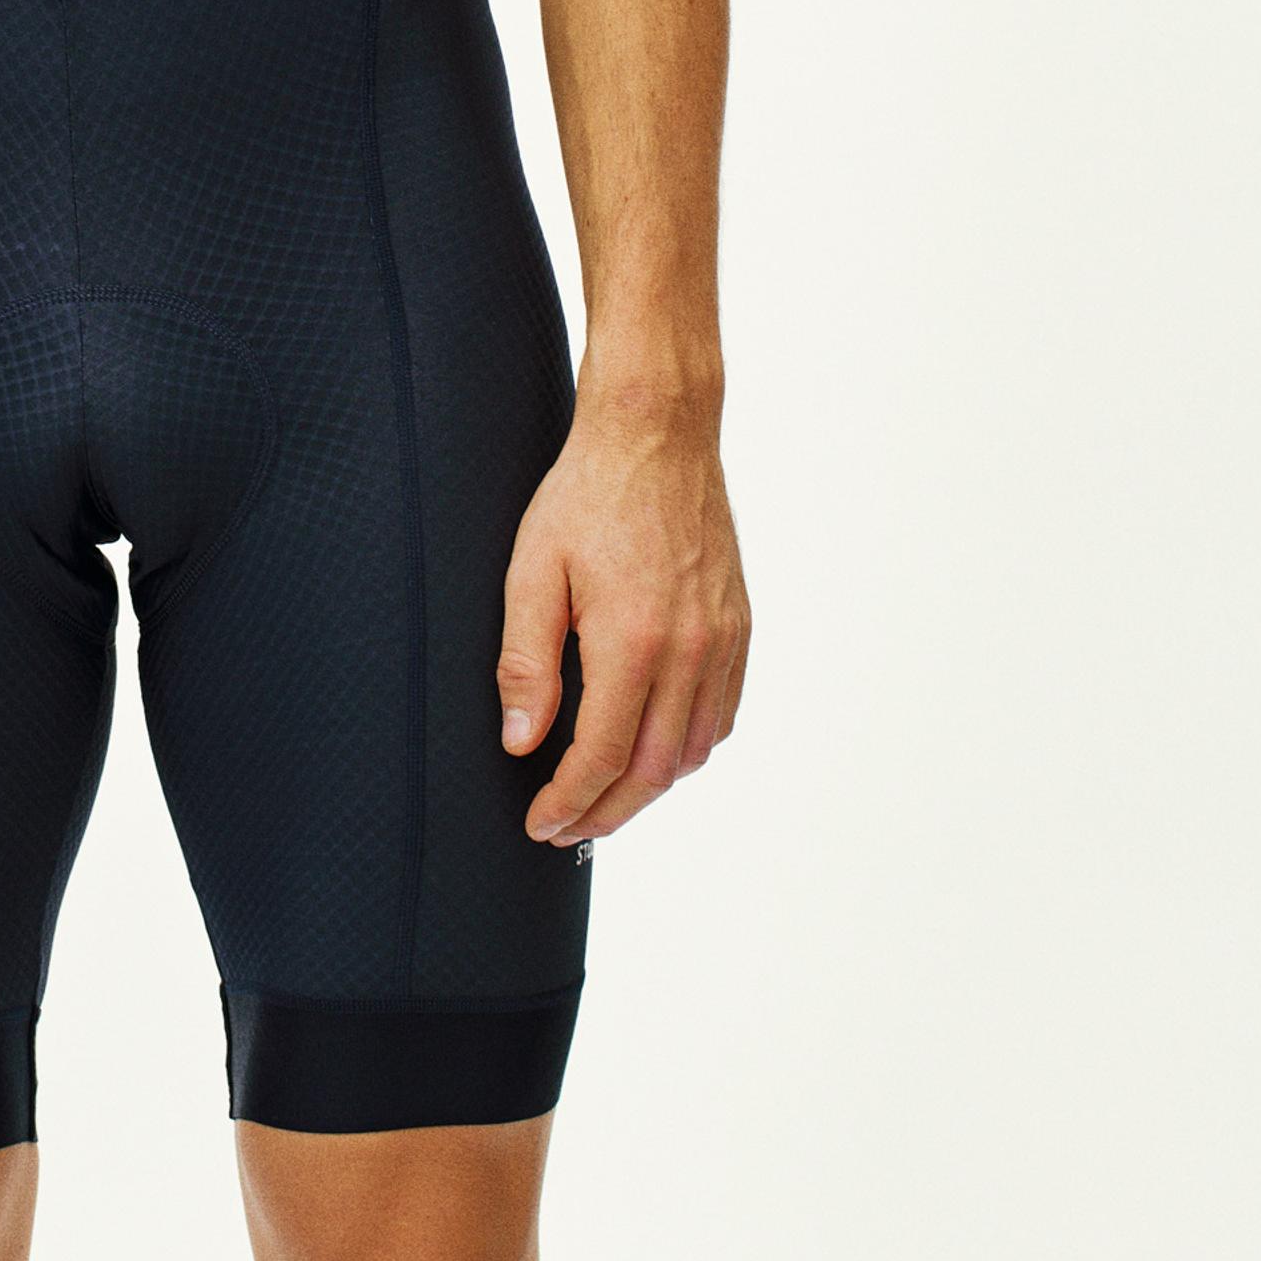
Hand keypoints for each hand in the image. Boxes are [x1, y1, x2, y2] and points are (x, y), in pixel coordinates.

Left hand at [497, 377, 749, 845]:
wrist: (657, 433)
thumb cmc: (587, 493)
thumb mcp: (532, 570)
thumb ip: (526, 663)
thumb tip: (522, 743)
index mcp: (633, 641)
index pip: (602, 758)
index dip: (569, 802)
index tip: (541, 823)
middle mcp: (689, 651)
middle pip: (652, 772)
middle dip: (606, 812)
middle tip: (566, 827)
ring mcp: (722, 640)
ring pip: (692, 751)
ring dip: (648, 787)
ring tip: (603, 796)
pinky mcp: (738, 626)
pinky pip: (721, 714)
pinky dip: (687, 747)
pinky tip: (653, 746)